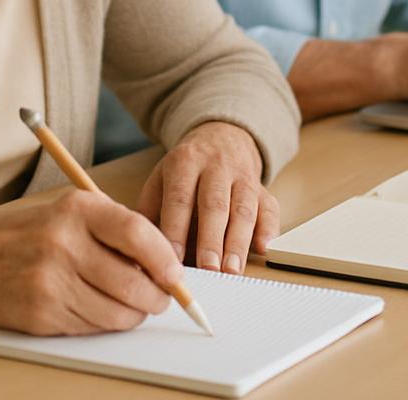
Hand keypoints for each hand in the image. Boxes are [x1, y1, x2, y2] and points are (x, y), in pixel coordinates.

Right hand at [0, 191, 182, 334]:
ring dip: (134, 315)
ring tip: (137, 307)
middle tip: (163, 297)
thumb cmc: (27, 233)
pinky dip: (105, 324)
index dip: (164, 258)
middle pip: (131, 280)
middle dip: (157, 296)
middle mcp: (63, 242)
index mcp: (76, 208)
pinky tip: (103, 312)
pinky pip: (90, 327)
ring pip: (115, 311)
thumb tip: (161, 262)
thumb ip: (113, 229)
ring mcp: (50, 281)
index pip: (136, 232)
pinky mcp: (40, 314)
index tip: (175, 273)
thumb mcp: (69, 211)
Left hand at [137, 121, 277, 275]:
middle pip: (215, 203)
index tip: (173, 260)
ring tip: (231, 270)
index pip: (180, 197)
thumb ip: (149, 212)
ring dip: (238, 241)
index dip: (177, 229)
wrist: (222, 137)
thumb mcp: (161, 178)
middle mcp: (216, 166)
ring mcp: (243, 176)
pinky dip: (269, 229)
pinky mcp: (262, 188)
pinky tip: (263, 248)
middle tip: (208, 270)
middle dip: (211, 239)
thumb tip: (137, 252)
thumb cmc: (185, 170)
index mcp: (185, 162)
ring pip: (243, 208)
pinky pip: (270, 207)